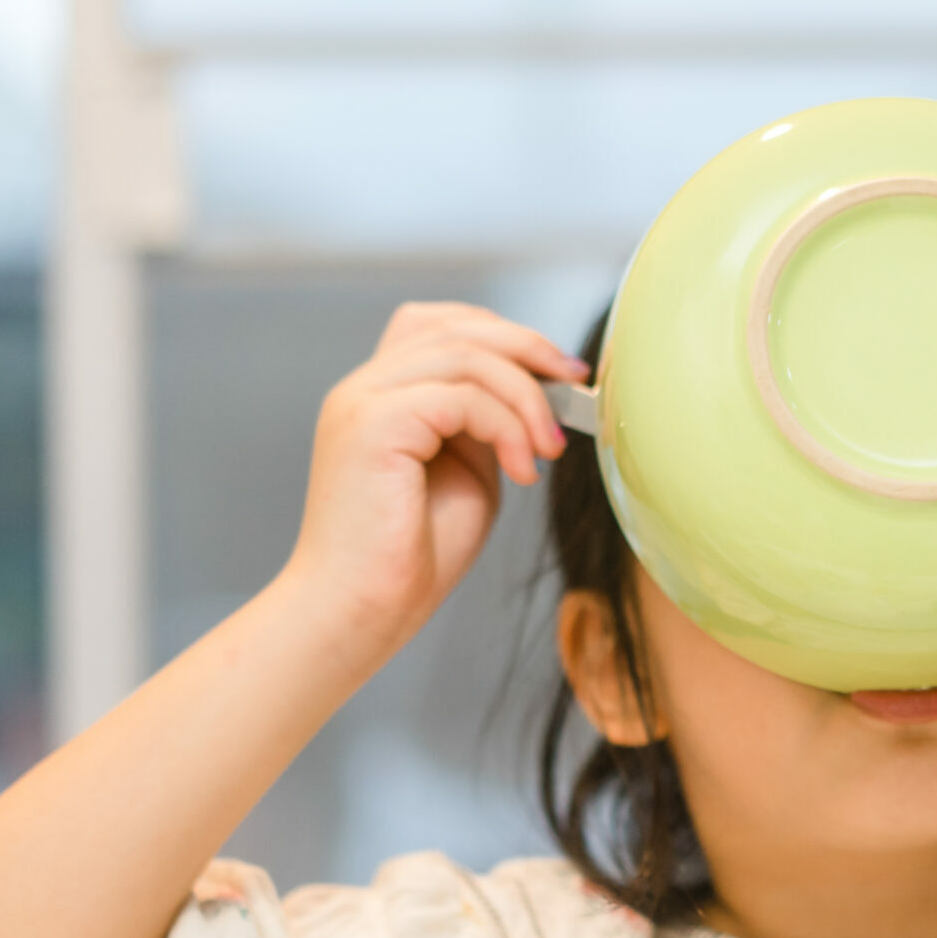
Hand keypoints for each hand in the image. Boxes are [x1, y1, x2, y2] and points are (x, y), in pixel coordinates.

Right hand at [280, 301, 585, 665]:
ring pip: (465, 355)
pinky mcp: (371, 425)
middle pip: (456, 327)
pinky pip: (461, 397)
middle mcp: (363, 387)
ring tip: (549, 451)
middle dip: (528, 350)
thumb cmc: (412, 557)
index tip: (562, 373)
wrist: (360, 612)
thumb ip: (488, 424)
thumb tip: (541, 391)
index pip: (441, 325)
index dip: (507, 336)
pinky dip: (506, 427)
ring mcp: (362, 401)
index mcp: (381, 394)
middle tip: (576, 387)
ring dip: (526, 398)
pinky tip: (522, 472)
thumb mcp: (467, 471)